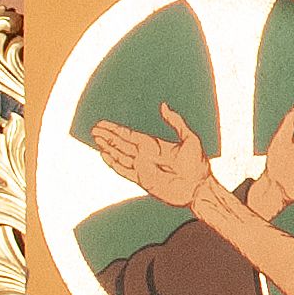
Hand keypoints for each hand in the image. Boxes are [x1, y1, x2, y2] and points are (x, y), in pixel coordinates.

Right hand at [90, 102, 211, 208]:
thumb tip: (164, 106)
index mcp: (155, 144)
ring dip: (108, 148)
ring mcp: (143, 168)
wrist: (199, 188)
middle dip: (108, 136)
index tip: (104, 124)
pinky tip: (104, 156)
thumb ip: (176, 122)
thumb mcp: (190, 138)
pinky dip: (113, 164)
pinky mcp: (143, 181)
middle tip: (94, 129)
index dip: (116, 129)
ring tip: (96, 139)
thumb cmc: (198, 164)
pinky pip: (124, 171)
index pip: (130, 135)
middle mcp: (146, 155)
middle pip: (121, 144)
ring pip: (120, 156)